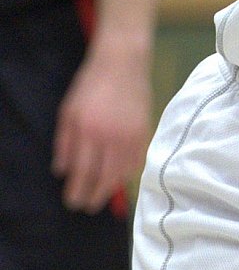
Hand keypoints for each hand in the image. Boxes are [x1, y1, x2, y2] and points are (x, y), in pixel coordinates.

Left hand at [52, 41, 151, 211]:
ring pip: (123, 172)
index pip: (82, 171)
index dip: (77, 190)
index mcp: (89, 131)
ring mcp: (131, 134)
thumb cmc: (90, 85)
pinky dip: (129, 172)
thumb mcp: (68, 112)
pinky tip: (120, 176)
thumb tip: (62, 170)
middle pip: (105, 178)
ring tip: (102, 195)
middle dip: (95, 196)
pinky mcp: (145, 130)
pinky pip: (138, 160)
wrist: (123, 62)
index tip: (72, 202)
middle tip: (87, 206)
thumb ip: (64, 143)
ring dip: (112, 187)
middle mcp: (112, 137)